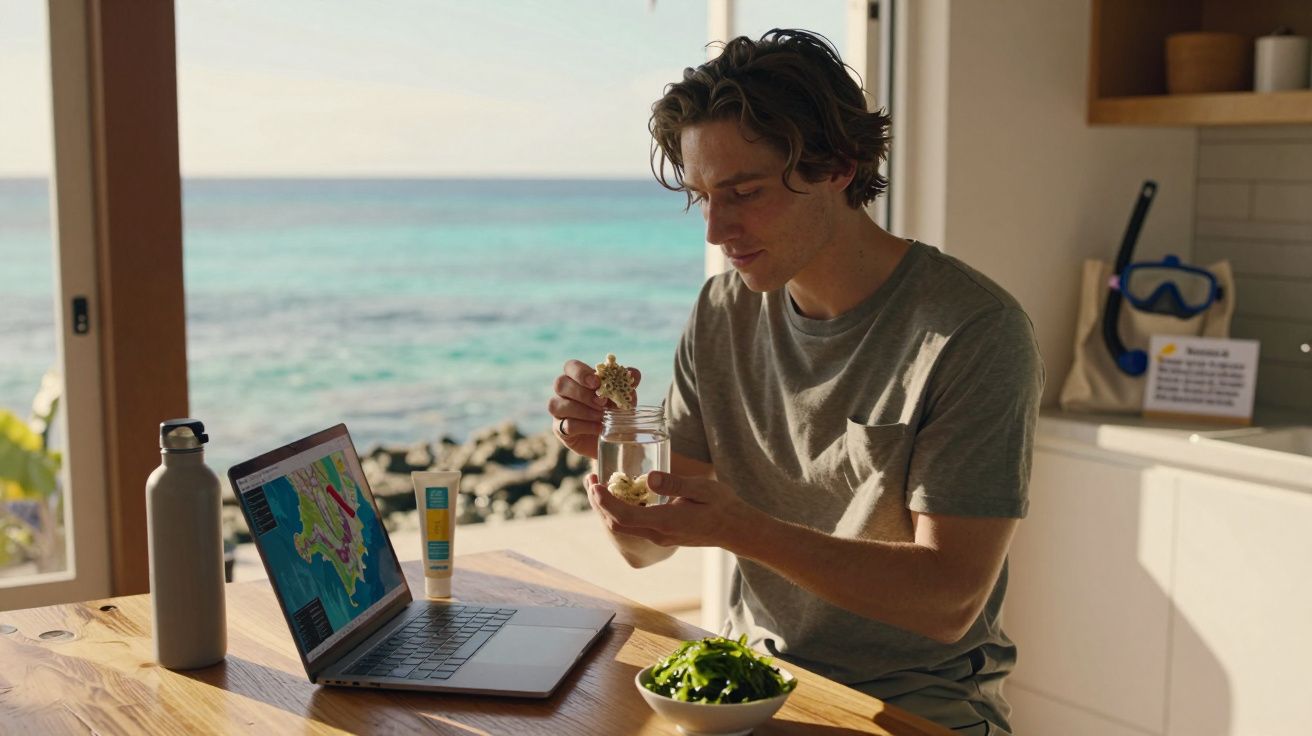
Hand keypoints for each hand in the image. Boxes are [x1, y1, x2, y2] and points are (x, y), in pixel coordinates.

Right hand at [548, 359, 640, 458]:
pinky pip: (565, 425)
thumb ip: (627, 383)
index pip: (570, 367)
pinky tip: (599, 428)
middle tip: (602, 402)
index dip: (581, 373)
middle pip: (560, 383)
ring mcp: (559, 411)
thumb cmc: (614, 411)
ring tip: (601, 416)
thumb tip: (633, 374)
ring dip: (582, 410)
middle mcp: (564, 392)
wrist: (612, 438)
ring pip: (557, 404)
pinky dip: (584, 426)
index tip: (597, 383)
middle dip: (582, 393)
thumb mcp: (624, 396)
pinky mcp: (560, 429)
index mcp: (577, 378)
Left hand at [585, 470, 760, 549]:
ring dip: (605, 508)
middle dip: (598, 503)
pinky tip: (619, 494)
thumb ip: (674, 483)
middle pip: (616, 524)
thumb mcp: (701, 487)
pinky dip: (618, 511)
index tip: (594, 483)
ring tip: (597, 485)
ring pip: (621, 527)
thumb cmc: (721, 505)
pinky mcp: (661, 536)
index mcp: (665, 521)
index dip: (604, 501)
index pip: (624, 515)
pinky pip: (632, 526)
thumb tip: (649, 477)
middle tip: (590, 479)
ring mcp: (658, 537)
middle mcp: (657, 534)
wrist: (735, 529)